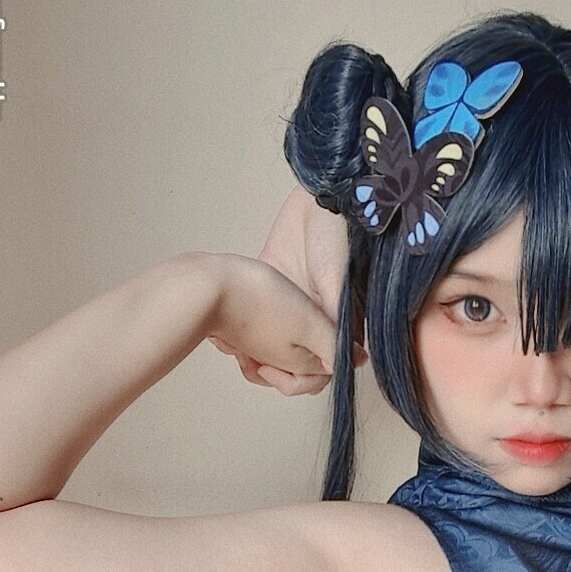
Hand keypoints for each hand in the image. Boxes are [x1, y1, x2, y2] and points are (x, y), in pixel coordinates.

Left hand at [208, 188, 361, 387]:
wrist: (321, 193)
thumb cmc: (337, 233)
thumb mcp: (339, 282)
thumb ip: (338, 322)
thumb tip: (343, 362)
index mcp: (339, 320)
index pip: (324, 365)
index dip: (302, 378)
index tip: (277, 376)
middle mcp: (317, 317)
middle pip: (295, 362)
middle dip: (274, 370)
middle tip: (253, 367)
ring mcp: (293, 304)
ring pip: (273, 346)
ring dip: (255, 354)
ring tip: (236, 351)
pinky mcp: (274, 285)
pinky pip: (258, 319)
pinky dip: (243, 331)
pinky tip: (227, 333)